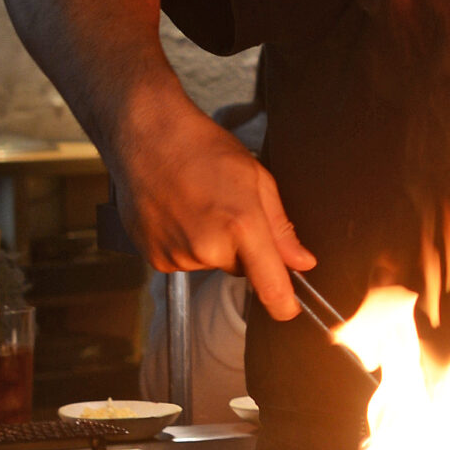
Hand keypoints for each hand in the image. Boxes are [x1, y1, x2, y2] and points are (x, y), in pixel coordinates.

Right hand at [110, 105, 314, 320]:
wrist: (147, 138)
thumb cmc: (205, 150)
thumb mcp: (257, 179)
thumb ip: (281, 228)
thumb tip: (303, 263)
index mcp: (242, 225)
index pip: (269, 283)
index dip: (284, 304)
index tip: (290, 311)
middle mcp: (208, 247)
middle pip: (241, 268)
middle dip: (243, 248)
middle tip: (227, 208)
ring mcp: (177, 255)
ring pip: (211, 263)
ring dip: (211, 244)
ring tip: (198, 204)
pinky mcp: (154, 259)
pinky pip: (184, 261)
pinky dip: (186, 244)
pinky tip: (178, 214)